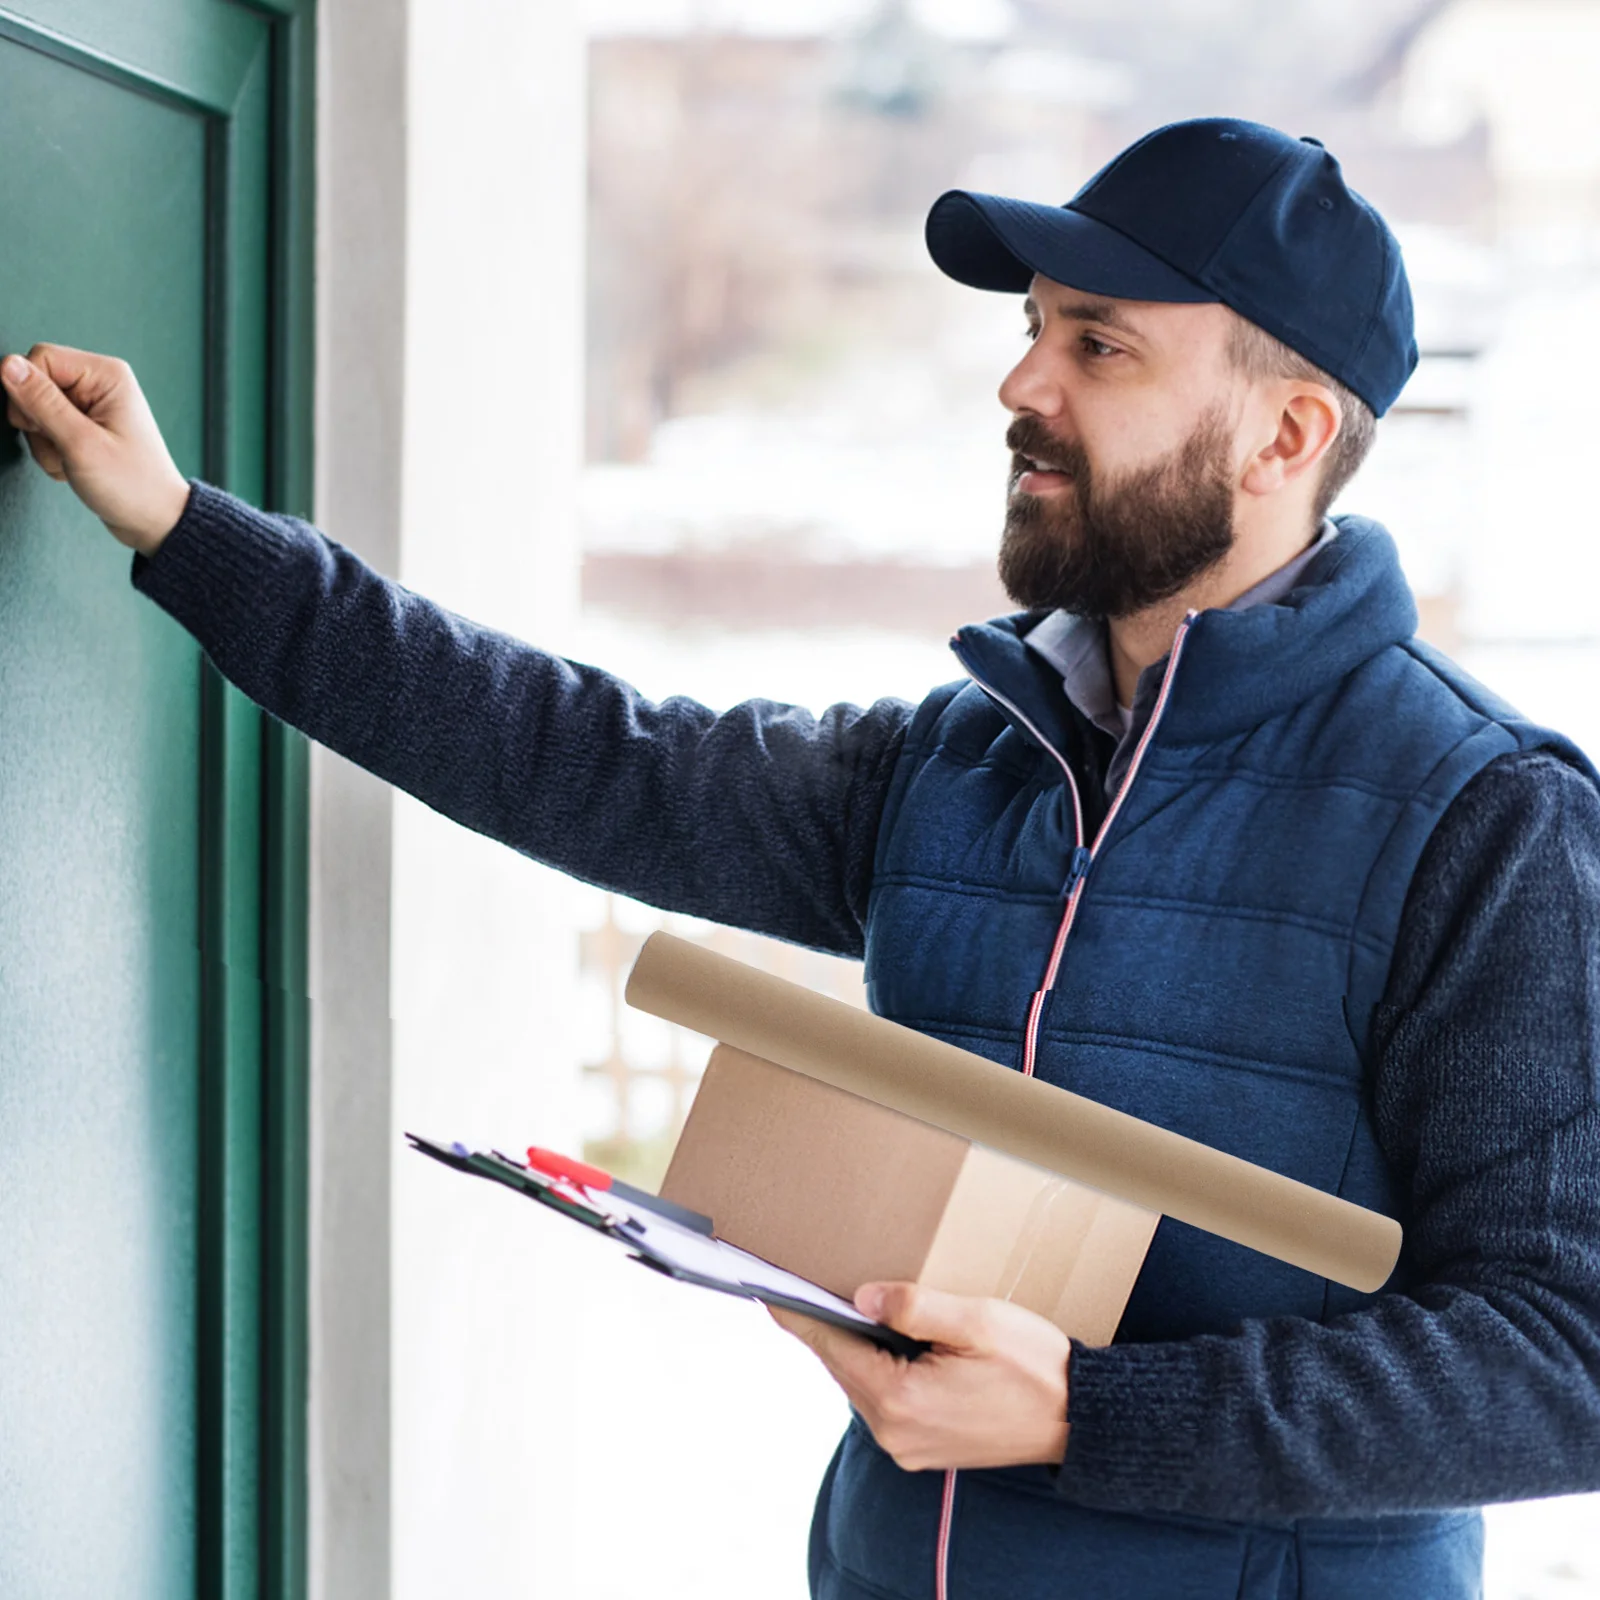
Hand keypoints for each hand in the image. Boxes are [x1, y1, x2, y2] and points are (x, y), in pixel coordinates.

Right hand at [2, 344, 191, 556]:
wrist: (154, 521)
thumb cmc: (133, 486)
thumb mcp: (81, 443)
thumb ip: (41, 402)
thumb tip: (8, 365)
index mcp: (107, 375)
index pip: (40, 358)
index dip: (28, 392)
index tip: (42, 425)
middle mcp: (99, 384)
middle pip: (34, 385)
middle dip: (37, 423)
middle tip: (65, 448)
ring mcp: (91, 407)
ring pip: (34, 411)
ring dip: (45, 443)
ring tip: (74, 461)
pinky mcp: (83, 427)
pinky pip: (45, 431)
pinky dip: (52, 453)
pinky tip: (74, 467)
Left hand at [768, 1281, 1070, 1471]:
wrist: (1079, 1419)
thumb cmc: (1034, 1365)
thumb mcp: (976, 1321)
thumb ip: (914, 1306)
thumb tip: (863, 1296)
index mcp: (901, 1399)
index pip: (831, 1347)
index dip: (798, 1315)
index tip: (766, 1289)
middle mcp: (894, 1431)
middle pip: (841, 1366)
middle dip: (825, 1324)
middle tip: (802, 1283)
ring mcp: (906, 1445)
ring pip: (860, 1382)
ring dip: (853, 1346)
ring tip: (843, 1302)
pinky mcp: (920, 1446)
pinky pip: (881, 1399)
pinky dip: (875, 1367)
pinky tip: (882, 1338)